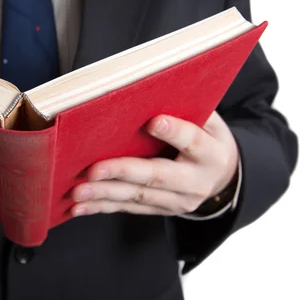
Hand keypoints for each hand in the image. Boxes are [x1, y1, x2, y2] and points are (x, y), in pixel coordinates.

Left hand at [71, 112, 238, 216]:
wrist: (221, 178)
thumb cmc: (206, 139)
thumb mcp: (209, 122)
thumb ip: (188, 108)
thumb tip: (152, 88)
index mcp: (211, 153)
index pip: (193, 141)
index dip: (174, 132)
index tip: (153, 122)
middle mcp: (195, 182)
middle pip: (156, 176)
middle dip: (122, 172)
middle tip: (93, 170)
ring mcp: (176, 200)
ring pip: (136, 196)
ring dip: (103, 194)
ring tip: (77, 191)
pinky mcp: (159, 210)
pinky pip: (127, 209)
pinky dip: (101, 207)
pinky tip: (78, 207)